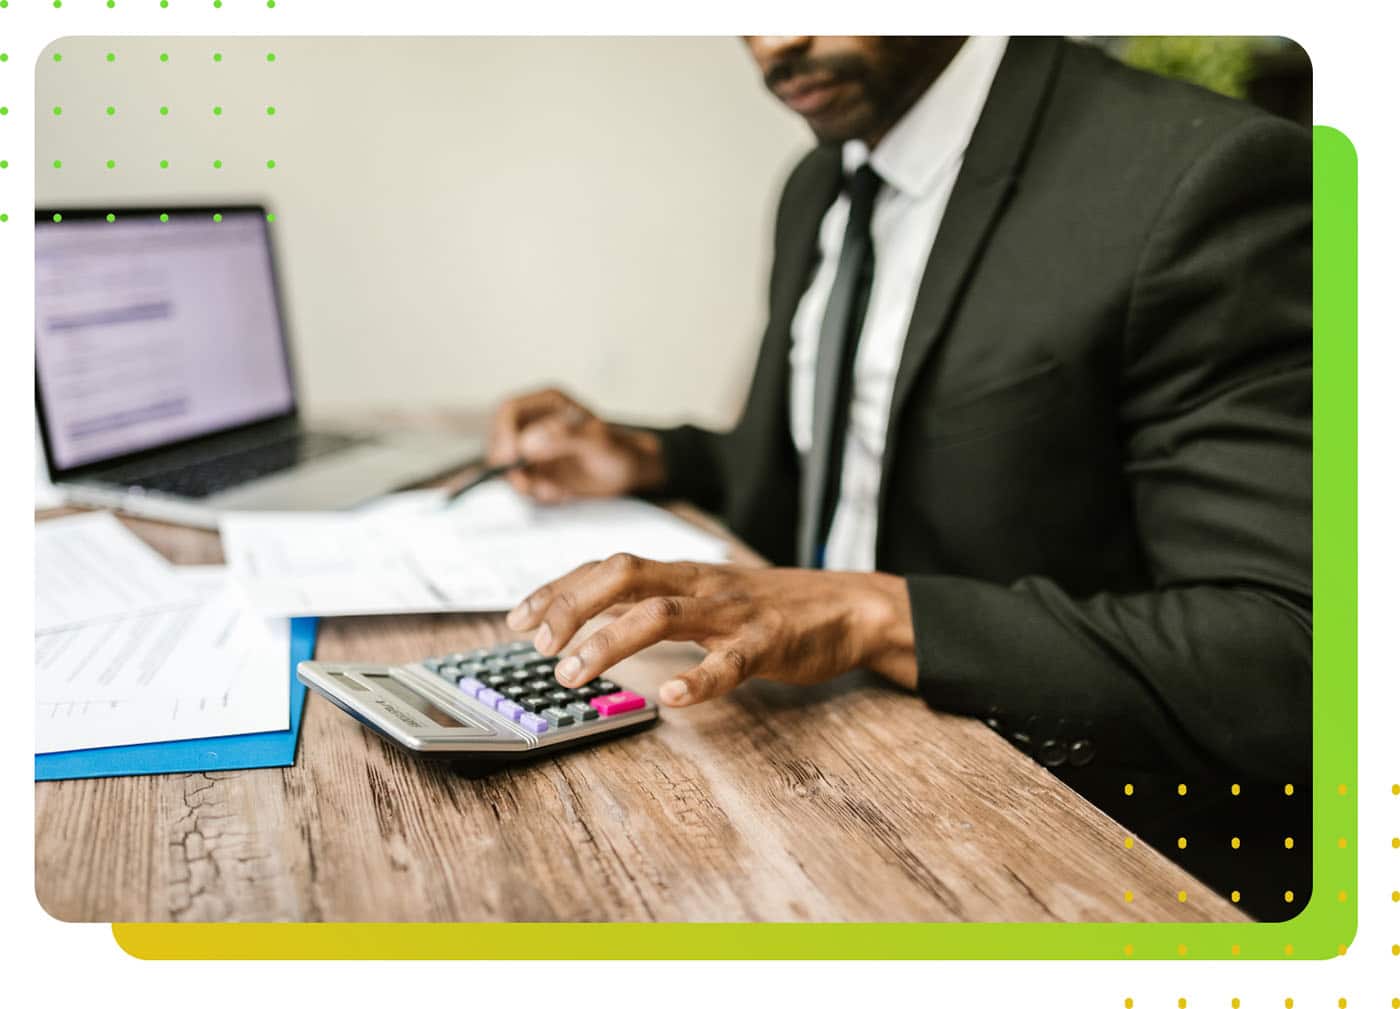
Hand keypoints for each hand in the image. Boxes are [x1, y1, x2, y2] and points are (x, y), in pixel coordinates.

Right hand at [487, 388, 665, 502]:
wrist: (627, 473)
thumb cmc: (617, 450)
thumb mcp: (597, 441)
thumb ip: (564, 437)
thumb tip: (527, 443)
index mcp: (547, 403)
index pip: (508, 411)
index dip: (503, 434)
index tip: (512, 459)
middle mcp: (534, 423)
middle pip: (499, 441)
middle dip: (511, 467)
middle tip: (531, 485)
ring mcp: (531, 448)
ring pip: (507, 467)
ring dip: (526, 484)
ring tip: (556, 490)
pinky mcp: (534, 471)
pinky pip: (521, 485)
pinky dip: (536, 493)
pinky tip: (561, 493)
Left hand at [505, 554, 916, 705]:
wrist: (849, 606)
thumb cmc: (769, 607)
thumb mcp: (705, 596)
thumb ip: (656, 603)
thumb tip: (593, 624)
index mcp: (681, 573)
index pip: (607, 568)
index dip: (558, 589)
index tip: (518, 618)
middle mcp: (699, 582)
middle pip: (624, 575)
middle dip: (572, 606)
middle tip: (538, 646)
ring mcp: (733, 610)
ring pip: (662, 613)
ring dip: (609, 641)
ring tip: (574, 673)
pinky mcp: (768, 642)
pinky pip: (730, 660)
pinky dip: (698, 678)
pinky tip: (670, 697)